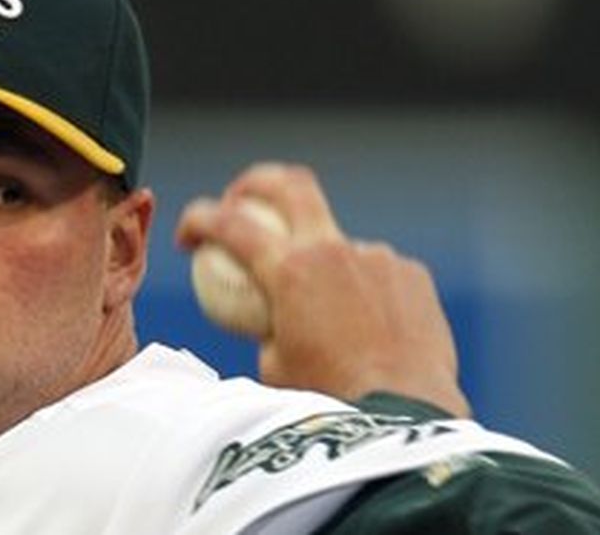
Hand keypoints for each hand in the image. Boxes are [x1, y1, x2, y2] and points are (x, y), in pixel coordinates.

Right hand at [176, 162, 470, 416]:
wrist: (406, 414)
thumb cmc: (331, 399)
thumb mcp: (274, 369)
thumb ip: (268, 329)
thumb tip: (266, 320)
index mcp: (290, 272)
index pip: (230, 226)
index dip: (199, 221)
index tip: (188, 236)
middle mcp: (334, 251)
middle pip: (290, 186)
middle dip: (255, 184)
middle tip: (240, 201)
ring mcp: (377, 258)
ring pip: (340, 247)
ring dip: (324, 271)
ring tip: (332, 322)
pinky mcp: (411, 274)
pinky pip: (378, 275)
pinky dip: (365, 295)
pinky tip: (371, 331)